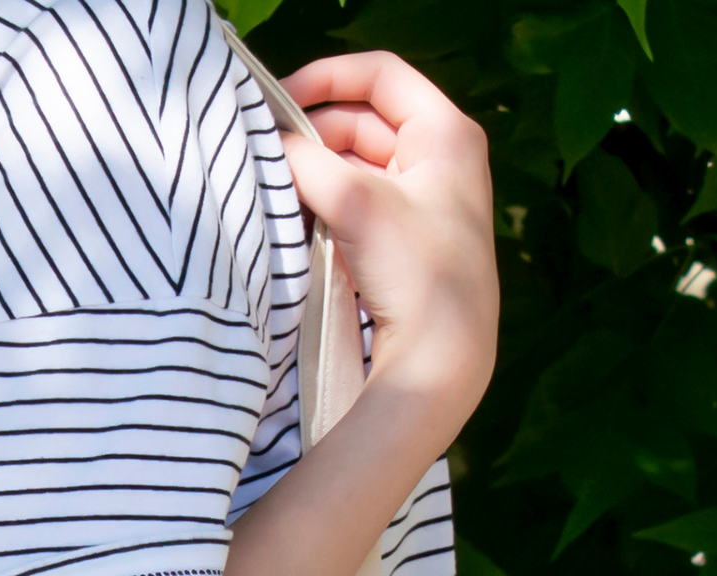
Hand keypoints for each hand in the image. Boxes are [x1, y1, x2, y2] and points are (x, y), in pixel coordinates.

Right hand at [279, 53, 497, 422]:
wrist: (443, 360)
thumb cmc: (416, 271)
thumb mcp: (356, 203)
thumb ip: (306, 163)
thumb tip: (270, 147)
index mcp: (446, 132)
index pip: (381, 74)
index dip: (327, 77)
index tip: (280, 99)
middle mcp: (441, 160)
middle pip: (365, 121)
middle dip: (315, 132)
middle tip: (270, 151)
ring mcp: (424, 203)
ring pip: (358, 165)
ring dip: (318, 172)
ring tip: (280, 185)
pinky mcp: (407, 243)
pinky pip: (360, 205)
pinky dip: (329, 203)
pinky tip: (301, 216)